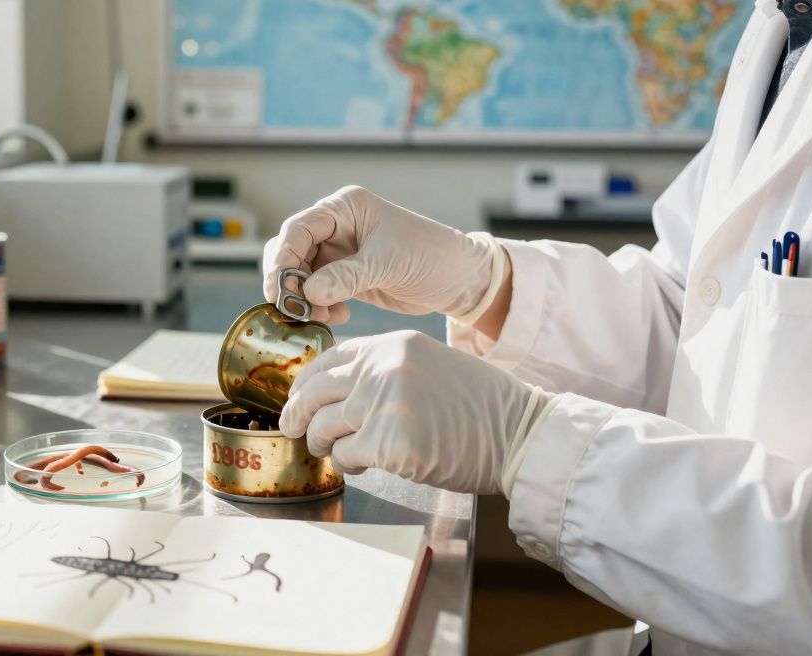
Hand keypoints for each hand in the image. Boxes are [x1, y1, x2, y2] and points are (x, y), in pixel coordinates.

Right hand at [262, 186, 498, 323]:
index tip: (280, 288)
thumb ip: (346, 277)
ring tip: (321, 316)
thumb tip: (307, 292)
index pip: (299, 228)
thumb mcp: (388, 263)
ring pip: (299, 274)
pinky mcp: (344, 276)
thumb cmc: (430, 256)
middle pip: (291, 251)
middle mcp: (336, 226)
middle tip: (293, 308)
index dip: (284, 257)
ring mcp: (338, 252)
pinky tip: (338, 316)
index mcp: (345, 208)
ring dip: (302, 298)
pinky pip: (315, 291)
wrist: (458, 279)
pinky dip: (318, 306)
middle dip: (288, 281)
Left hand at [280, 331, 549, 494]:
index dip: (305, 382)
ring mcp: (383, 404)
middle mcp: (382, 368)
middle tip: (293, 428)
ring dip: (324, 444)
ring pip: (324, 426)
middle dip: (296, 414)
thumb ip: (384, 371)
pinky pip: (346, 455)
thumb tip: (337, 393)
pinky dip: (349, 464)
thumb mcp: (427, 366)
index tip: (297, 398)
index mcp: (391, 345)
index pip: (328, 358)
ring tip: (336, 452)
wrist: (518, 433)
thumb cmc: (478, 407)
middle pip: (314, 391)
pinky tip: (363, 465)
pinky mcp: (387, 443)